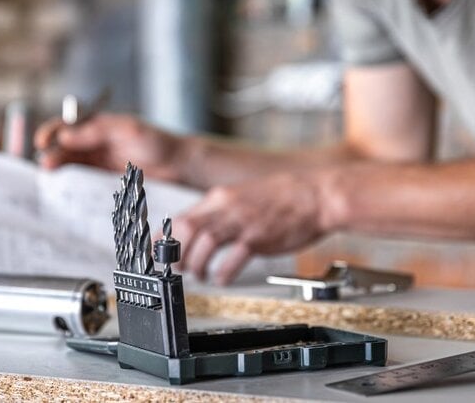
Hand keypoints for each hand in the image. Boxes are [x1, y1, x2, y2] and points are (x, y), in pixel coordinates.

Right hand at [34, 113, 184, 181]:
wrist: (180, 166)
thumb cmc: (158, 142)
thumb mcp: (128, 129)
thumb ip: (97, 130)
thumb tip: (66, 135)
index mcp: (98, 126)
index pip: (66, 126)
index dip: (51, 132)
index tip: (43, 142)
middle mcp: (94, 144)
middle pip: (63, 148)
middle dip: (51, 154)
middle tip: (47, 165)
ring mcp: (99, 164)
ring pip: (69, 166)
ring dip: (58, 172)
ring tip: (52, 179)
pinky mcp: (105, 183)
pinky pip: (82, 184)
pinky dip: (71, 187)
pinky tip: (66, 193)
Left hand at [175, 171, 325, 284]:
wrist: (316, 195)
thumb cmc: (283, 198)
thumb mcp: (242, 197)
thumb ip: (219, 212)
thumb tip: (197, 230)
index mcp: (220, 197)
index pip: (180, 218)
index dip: (164, 239)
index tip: (158, 255)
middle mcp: (226, 207)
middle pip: (186, 230)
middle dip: (176, 254)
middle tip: (177, 269)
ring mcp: (242, 221)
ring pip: (205, 243)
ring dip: (196, 264)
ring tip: (200, 275)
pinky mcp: (259, 237)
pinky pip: (232, 258)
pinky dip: (222, 272)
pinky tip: (222, 279)